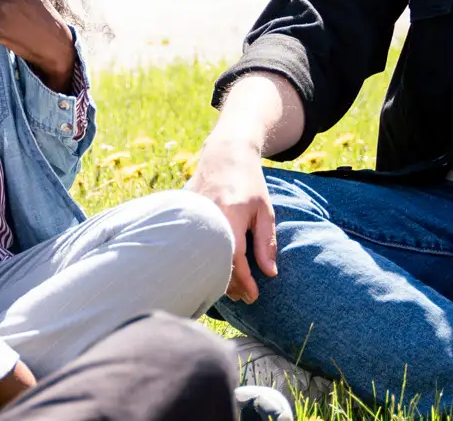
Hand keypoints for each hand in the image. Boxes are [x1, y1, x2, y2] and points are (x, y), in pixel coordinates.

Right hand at [189, 130, 275, 302]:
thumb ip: (266, 242)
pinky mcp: (183, 213)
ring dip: (217, 275)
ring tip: (234, 288)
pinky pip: (192, 244)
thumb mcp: (264, 211)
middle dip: (230, 285)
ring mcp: (191, 213)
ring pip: (200, 256)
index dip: (244, 281)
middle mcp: (207, 213)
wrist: (225, 154)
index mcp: (230, 212)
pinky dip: (205, 259)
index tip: (253, 295)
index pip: (234, 257)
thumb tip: (269, 273)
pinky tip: (218, 270)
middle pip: (214, 261)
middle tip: (245, 297)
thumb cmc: (249, 183)